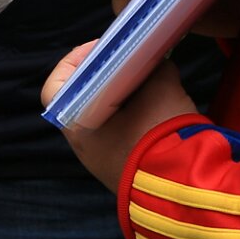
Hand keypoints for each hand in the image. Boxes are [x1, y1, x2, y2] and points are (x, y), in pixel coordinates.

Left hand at [42, 45, 197, 190]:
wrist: (182, 188)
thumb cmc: (159, 134)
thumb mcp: (162, 87)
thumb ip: (155, 68)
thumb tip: (156, 63)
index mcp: (78, 124)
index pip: (56, 86)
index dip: (75, 60)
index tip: (103, 50)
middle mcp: (83, 145)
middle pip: (84, 98)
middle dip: (107, 76)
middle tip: (130, 60)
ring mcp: (101, 162)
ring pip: (104, 117)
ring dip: (123, 97)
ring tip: (148, 80)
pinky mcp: (122, 170)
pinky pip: (120, 134)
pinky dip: (133, 116)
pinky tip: (157, 106)